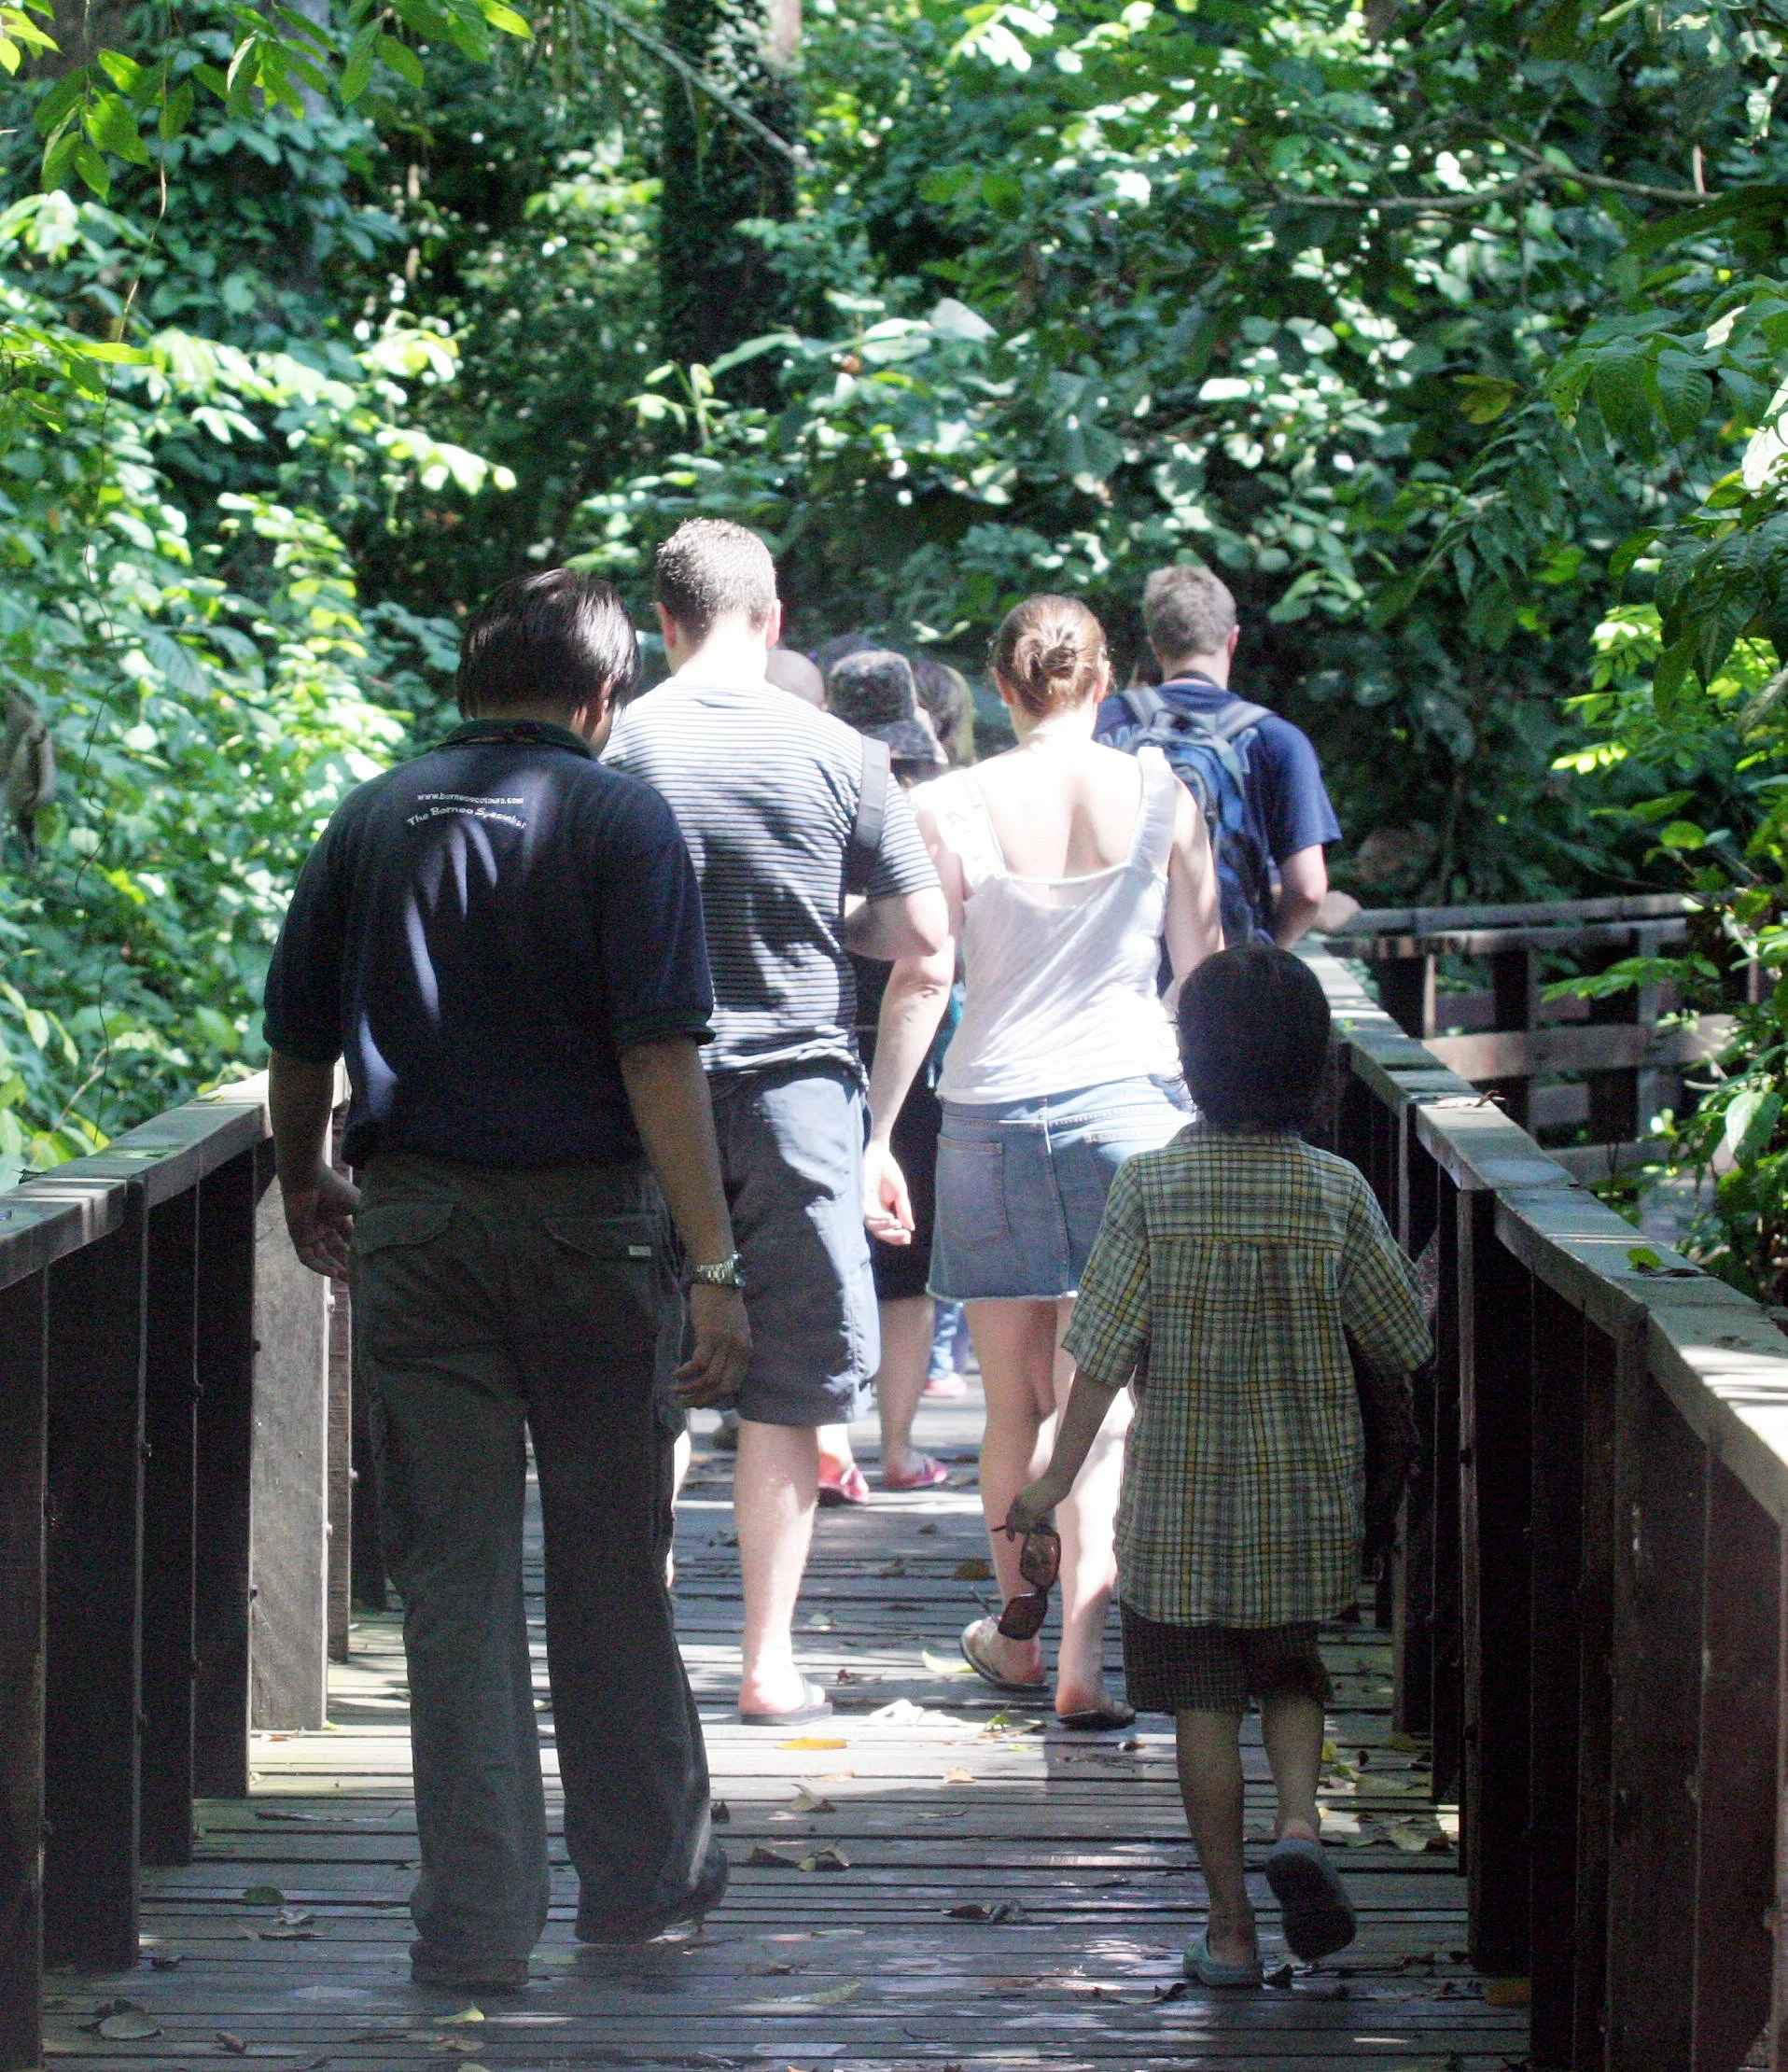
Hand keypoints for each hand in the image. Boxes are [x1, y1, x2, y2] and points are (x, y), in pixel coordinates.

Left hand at [281, 1163, 359, 1280]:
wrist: (309, 1179)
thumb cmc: (333, 1187)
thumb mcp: (358, 1205)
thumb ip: (367, 1221)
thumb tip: (384, 1235)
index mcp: (336, 1216)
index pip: (348, 1239)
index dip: (357, 1251)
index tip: (369, 1262)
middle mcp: (323, 1225)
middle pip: (335, 1251)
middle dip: (346, 1264)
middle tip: (357, 1278)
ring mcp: (310, 1232)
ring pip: (322, 1257)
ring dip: (334, 1268)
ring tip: (347, 1279)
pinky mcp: (298, 1237)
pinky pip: (308, 1257)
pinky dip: (320, 1267)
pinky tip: (332, 1273)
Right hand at [675, 1282, 751, 1408]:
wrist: (719, 1280)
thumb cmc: (724, 1303)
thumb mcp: (734, 1330)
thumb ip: (729, 1350)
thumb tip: (714, 1370)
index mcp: (746, 1351)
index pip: (734, 1385)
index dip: (716, 1399)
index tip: (700, 1402)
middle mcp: (738, 1351)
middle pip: (722, 1388)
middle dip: (701, 1400)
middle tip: (684, 1404)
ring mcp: (725, 1345)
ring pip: (708, 1379)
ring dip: (689, 1389)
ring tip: (675, 1391)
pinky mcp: (710, 1337)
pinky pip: (697, 1364)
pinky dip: (685, 1373)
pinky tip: (676, 1374)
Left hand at [863, 1139, 913, 1245]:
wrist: (881, 1155)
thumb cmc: (889, 1173)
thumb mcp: (900, 1193)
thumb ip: (904, 1210)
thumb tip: (911, 1228)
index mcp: (882, 1211)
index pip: (887, 1230)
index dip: (896, 1237)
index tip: (908, 1239)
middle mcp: (873, 1211)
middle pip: (879, 1231)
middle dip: (892, 1237)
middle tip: (905, 1237)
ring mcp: (866, 1205)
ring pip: (872, 1225)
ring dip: (886, 1228)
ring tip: (898, 1225)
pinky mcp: (860, 1198)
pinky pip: (867, 1213)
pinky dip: (879, 1217)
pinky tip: (891, 1217)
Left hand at [1004, 1474, 1067, 1538]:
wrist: (1056, 1481)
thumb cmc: (1051, 1488)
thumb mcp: (1036, 1497)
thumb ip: (1030, 1508)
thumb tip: (1030, 1522)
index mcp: (1018, 1497)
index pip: (1009, 1516)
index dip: (1009, 1528)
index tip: (1010, 1539)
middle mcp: (1018, 1502)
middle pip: (1013, 1523)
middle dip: (1020, 1529)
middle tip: (1033, 1527)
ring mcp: (1023, 1506)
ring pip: (1020, 1526)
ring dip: (1029, 1528)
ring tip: (1040, 1520)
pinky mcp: (1030, 1509)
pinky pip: (1028, 1525)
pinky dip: (1033, 1527)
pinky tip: (1041, 1520)